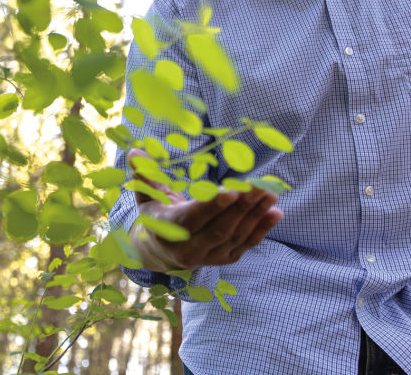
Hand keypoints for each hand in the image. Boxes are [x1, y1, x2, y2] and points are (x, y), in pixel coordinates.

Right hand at [125, 148, 283, 271]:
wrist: (161, 251)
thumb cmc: (154, 214)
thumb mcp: (146, 195)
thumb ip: (144, 175)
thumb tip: (135, 151)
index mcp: (168, 232)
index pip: (193, 219)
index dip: (212, 206)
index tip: (232, 190)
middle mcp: (189, 250)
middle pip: (219, 229)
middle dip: (241, 207)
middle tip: (261, 185)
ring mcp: (209, 258)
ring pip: (235, 237)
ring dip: (255, 215)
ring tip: (272, 193)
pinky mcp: (224, 259)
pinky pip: (245, 245)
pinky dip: (262, 229)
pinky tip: (276, 212)